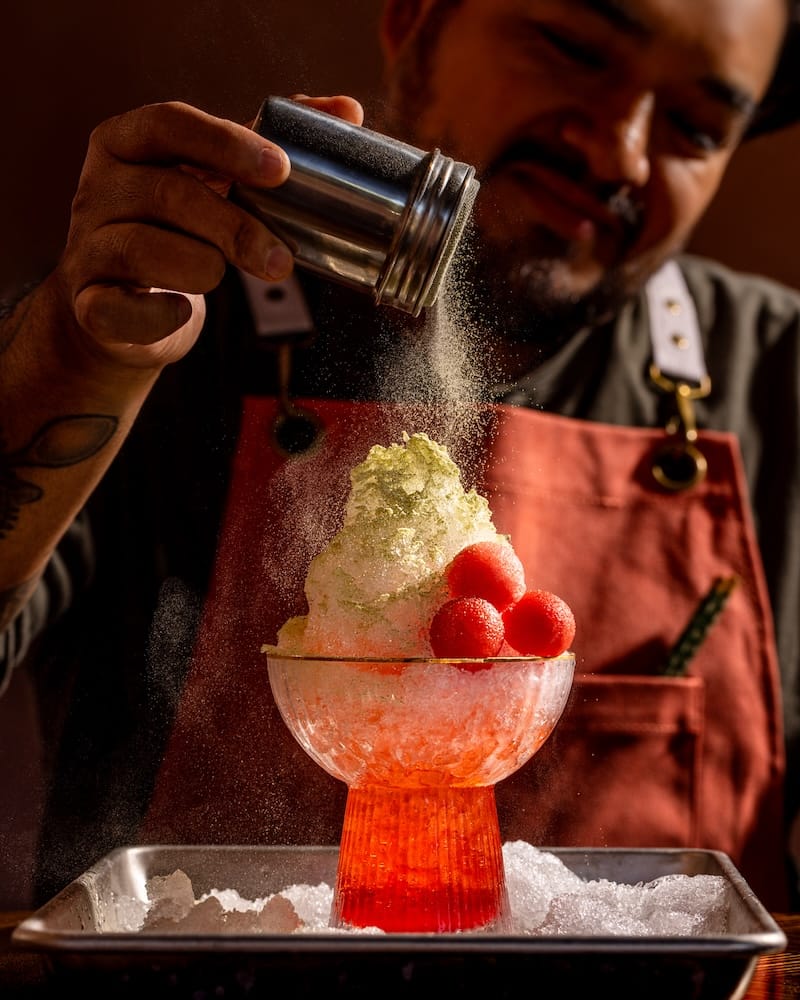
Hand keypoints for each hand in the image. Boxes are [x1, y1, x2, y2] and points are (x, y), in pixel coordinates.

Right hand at [50, 95, 363, 370]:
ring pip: (141, 247)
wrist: (118, 312)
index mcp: (128, 143)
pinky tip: (184, 309)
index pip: (170, 123)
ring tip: (223, 276)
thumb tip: (348, 112)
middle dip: (234, 227)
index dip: (226, 144)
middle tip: (281, 260)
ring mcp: (88, 246)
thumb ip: (271, 146)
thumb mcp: (215, 182)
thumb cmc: (178, 233)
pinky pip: (119, 308)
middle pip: (166, 193)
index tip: (281, 169)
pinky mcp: (89, 304)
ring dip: (201, 266)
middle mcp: (98, 189)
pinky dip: (160, 312)